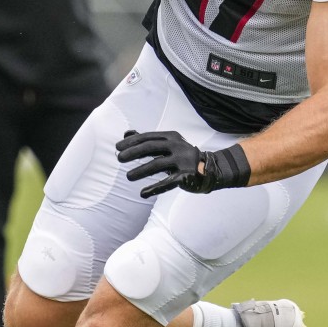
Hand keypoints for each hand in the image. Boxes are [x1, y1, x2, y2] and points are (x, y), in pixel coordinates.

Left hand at [115, 130, 251, 198]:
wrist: (210, 169)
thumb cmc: (181, 156)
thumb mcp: (166, 145)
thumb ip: (147, 140)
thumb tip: (125, 133)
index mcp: (172, 137)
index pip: (148, 137)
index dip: (132, 141)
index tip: (118, 147)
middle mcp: (178, 146)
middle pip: (151, 147)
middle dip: (133, 152)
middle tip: (119, 158)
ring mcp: (183, 161)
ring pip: (157, 165)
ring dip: (141, 171)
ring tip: (128, 176)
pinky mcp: (186, 176)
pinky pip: (167, 183)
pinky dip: (154, 188)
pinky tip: (143, 193)